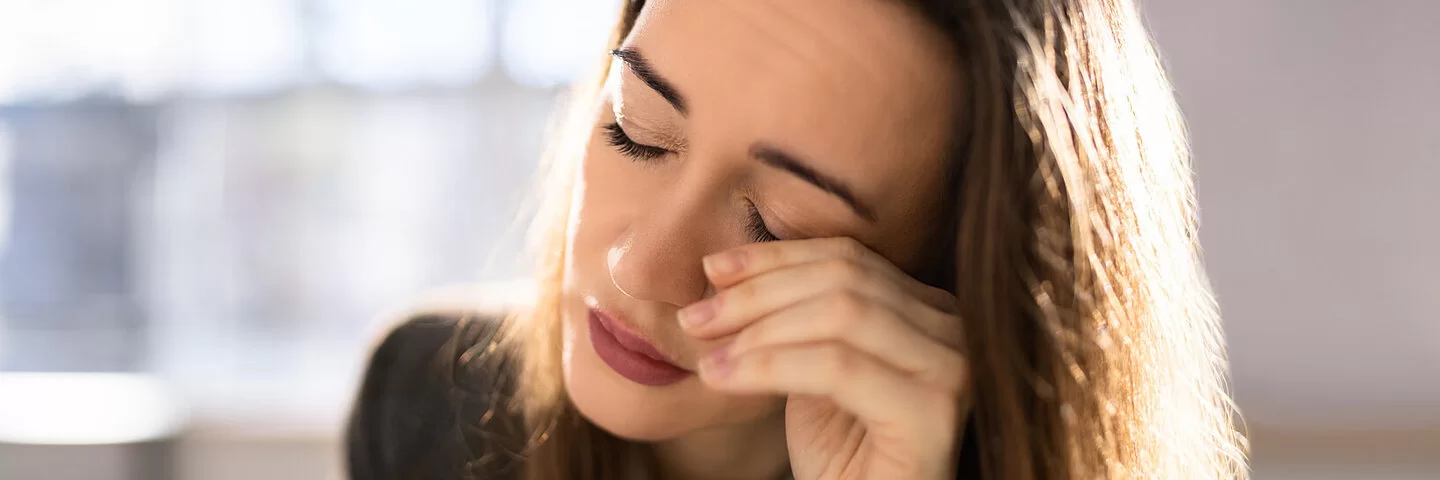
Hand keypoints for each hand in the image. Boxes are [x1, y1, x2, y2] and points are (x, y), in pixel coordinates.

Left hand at [678, 237, 971, 479]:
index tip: (712, 268)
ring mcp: (950, 370)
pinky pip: (838, 368)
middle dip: (758, 293)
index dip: (775, 259)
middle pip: (844, 279)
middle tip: (696, 318)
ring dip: (759, 330)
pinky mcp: (932, 414)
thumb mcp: (810, 372)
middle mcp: (953, 331)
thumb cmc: (841, 457)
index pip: (847, 259)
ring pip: (842, 314)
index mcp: (929, 310)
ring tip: (709, 355)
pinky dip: (770, 367)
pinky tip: (725, 379)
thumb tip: (722, 270)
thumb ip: (790, 320)